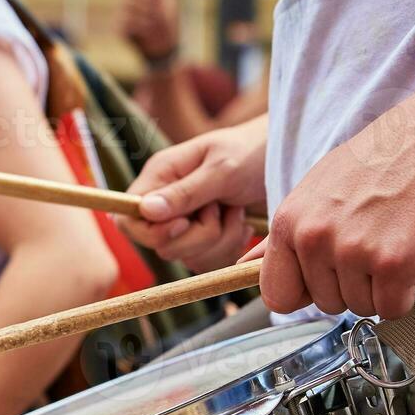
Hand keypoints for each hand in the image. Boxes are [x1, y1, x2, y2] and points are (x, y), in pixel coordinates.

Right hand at [117, 115, 267, 268]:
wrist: (285, 158)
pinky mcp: (204, 239)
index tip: (184, 223)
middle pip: (161, 245)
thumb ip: (185, 193)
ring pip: (186, 257)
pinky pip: (207, 262)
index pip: (128, 219)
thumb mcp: (221, 169)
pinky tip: (240, 223)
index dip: (152, 232)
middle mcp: (167, 202)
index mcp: (160, 177)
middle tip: (222, 208)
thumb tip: (146, 210)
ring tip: (236, 211)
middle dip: (199, 236)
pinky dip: (229, 247)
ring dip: (220, 240)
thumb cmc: (252, 152)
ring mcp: (185, 223)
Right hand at [120, 0, 178, 62]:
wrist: (163, 46)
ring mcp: (120, 16)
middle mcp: (124, 1)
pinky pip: (128, 23)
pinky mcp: (118, 29)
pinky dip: (141, 27)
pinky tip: (147, 31)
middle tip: (159, 13)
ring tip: (155, 24)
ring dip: (147, 16)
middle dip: (148, 3)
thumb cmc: (165, 21)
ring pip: (130, 8)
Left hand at [245, 101, 414, 318]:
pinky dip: (408, 292)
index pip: (277, 295)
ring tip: (395, 239)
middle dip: (352, 285)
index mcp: (288, 221)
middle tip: (375, 242)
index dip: (306, 293)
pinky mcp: (395, 262)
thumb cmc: (383, 158)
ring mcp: (353, 250)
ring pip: (361, 308)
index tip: (328, 277)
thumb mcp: (317, 188)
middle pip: (325, 304)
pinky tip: (414, 253)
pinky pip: (394, 309)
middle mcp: (314, 237)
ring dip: (383, 286)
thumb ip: (285, 233)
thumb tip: (244, 267)